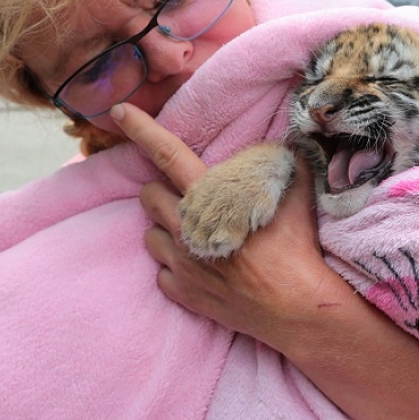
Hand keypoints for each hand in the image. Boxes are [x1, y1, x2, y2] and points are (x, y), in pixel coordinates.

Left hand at [110, 103, 332, 346]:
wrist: (296, 308)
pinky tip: (200, 266)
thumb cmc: (297, 249)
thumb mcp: (298, 197)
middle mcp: (187, 230)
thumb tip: (290, 141)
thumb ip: (288, 164)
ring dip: (167, 229)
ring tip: (196, 234)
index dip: (142, 129)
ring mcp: (181, 265)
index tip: (120, 111)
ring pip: (151, 235)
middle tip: (190, 199)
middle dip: (163, 191)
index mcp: (211, 200)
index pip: (168, 154)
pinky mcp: (182, 293)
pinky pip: (161, 272)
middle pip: (149, 195)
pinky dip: (175, 267)